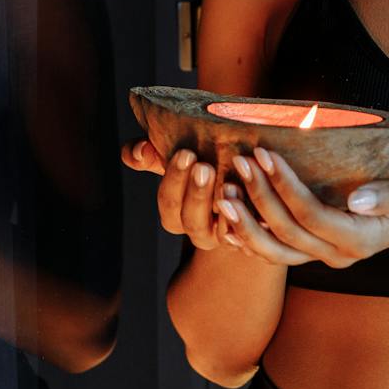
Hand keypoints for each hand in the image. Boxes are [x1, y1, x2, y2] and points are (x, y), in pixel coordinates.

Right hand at [122, 140, 239, 251]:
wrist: (241, 176)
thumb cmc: (203, 162)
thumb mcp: (176, 157)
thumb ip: (152, 154)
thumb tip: (139, 151)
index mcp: (175, 214)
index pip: (168, 203)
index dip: (174, 180)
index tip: (186, 154)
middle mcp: (198, 230)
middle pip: (191, 220)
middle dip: (196, 193)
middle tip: (204, 166)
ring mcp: (223, 236)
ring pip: (217, 232)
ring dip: (222, 206)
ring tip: (228, 182)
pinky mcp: (246, 237)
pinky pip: (244, 234)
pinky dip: (245, 217)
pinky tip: (248, 194)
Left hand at [219, 149, 388, 266]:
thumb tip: (358, 201)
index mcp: (362, 239)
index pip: (314, 216)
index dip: (286, 187)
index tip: (265, 154)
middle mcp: (338, 255)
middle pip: (288, 232)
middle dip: (260, 196)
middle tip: (240, 162)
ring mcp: (321, 257)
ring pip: (274, 252)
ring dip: (245, 224)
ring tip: (223, 193)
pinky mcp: (309, 252)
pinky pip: (273, 254)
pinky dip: (247, 240)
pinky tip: (225, 221)